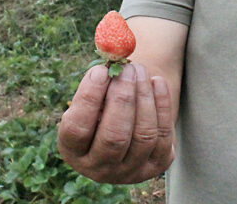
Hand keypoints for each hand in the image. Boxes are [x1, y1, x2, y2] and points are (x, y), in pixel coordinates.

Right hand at [57, 62, 174, 183]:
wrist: (125, 130)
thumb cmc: (100, 108)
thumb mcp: (90, 101)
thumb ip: (96, 85)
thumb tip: (111, 65)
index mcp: (74, 152)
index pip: (78, 128)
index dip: (89, 97)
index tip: (101, 70)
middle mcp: (99, 168)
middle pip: (114, 137)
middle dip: (122, 98)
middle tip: (127, 69)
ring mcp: (129, 172)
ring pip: (143, 135)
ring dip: (144, 98)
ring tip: (140, 70)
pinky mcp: (155, 167)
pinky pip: (163, 135)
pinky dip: (162, 105)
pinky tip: (157, 82)